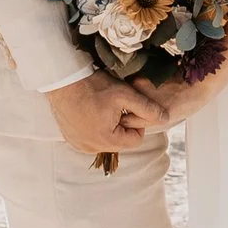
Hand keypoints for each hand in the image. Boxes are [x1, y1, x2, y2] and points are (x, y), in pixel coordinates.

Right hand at [47, 70, 169, 158]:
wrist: (62, 80)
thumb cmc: (93, 86)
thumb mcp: (125, 94)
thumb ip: (147, 108)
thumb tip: (165, 118)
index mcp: (107, 140)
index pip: (135, 139)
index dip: (136, 122)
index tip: (126, 107)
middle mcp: (91, 148)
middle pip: (120, 141)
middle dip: (121, 124)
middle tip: (113, 105)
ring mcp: (79, 144)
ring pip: (105, 139)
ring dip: (108, 126)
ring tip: (100, 107)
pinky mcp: (70, 139)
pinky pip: (90, 138)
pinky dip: (93, 127)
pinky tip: (89, 111)